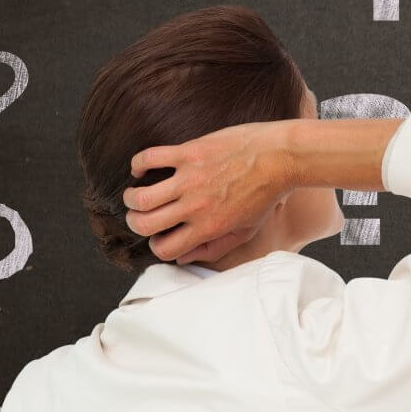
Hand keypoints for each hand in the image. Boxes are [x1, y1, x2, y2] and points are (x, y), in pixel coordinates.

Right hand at [121, 120, 295, 265]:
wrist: (280, 158)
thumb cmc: (265, 195)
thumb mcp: (247, 231)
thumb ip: (215, 248)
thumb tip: (183, 258)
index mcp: (209, 228)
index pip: (164, 249)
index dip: (157, 246)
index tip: (160, 236)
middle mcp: (195, 206)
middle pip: (143, 224)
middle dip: (135, 223)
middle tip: (141, 215)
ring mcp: (190, 179)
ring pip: (139, 196)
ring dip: (130, 197)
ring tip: (136, 194)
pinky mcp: (188, 153)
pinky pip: (148, 158)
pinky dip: (137, 164)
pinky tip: (141, 168)